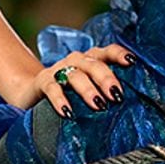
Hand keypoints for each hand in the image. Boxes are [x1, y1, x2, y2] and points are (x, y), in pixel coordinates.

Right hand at [22, 43, 136, 116]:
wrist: (32, 92)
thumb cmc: (70, 93)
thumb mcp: (89, 90)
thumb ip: (105, 93)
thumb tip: (132, 109)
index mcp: (91, 59)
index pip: (108, 52)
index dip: (119, 54)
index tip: (132, 61)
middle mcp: (76, 60)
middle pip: (94, 64)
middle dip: (106, 78)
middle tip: (116, 95)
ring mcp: (59, 69)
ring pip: (75, 75)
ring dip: (88, 89)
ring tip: (98, 105)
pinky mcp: (43, 81)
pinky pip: (52, 88)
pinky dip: (60, 99)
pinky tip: (67, 112)